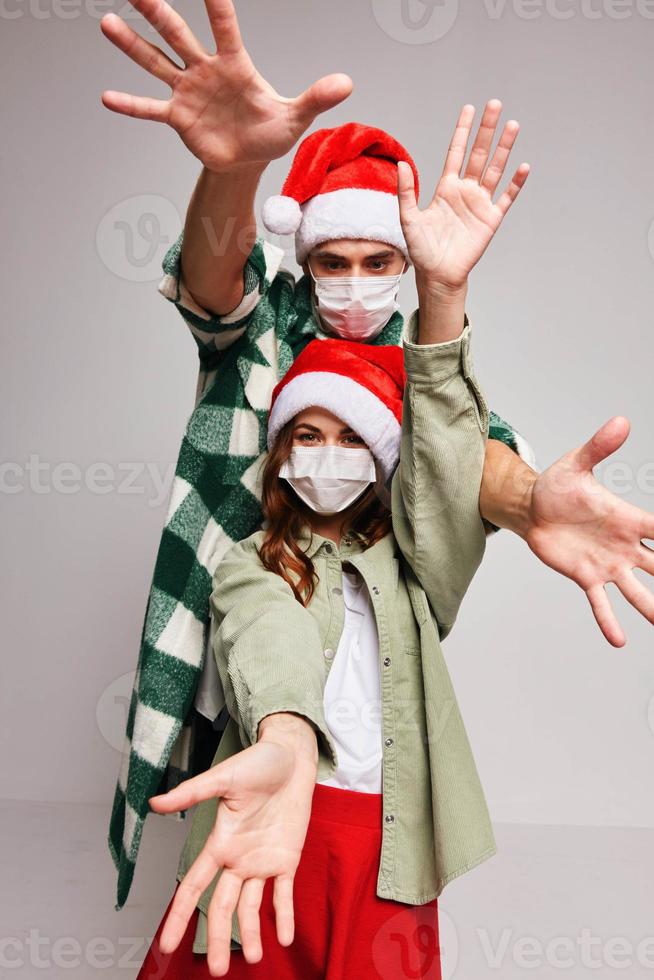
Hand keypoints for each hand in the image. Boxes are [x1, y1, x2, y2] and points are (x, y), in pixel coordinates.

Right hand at [100, 0, 351, 172]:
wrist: (247, 160)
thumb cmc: (270, 133)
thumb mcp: (295, 117)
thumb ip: (316, 98)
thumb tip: (347, 83)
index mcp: (234, 64)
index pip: (224, 26)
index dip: (216, 4)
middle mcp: (205, 71)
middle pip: (178, 35)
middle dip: (157, 12)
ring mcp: (188, 92)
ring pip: (156, 63)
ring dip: (132, 45)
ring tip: (107, 23)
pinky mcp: (178, 118)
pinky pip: (151, 109)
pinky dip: (131, 105)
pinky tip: (107, 97)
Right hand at [148, 713, 317, 975]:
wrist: (291, 756)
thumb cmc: (256, 763)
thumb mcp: (223, 778)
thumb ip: (191, 793)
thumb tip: (154, 803)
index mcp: (219, 843)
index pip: (193, 886)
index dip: (179, 916)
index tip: (166, 945)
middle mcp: (238, 858)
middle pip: (222, 906)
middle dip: (217, 938)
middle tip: (216, 972)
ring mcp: (262, 860)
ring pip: (252, 906)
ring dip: (251, 933)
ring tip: (253, 959)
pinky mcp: (287, 857)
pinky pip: (284, 893)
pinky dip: (284, 915)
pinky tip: (285, 937)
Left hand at [397, 100, 529, 291]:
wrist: (437, 274)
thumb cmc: (422, 249)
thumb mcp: (408, 218)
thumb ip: (406, 191)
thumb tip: (400, 164)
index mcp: (446, 188)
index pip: (456, 152)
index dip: (462, 131)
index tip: (469, 109)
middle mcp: (465, 191)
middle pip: (479, 154)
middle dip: (487, 130)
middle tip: (495, 105)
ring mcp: (480, 204)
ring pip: (494, 169)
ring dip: (504, 148)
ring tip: (513, 125)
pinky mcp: (491, 219)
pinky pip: (506, 197)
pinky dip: (515, 183)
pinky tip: (523, 166)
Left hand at [523, 416, 653, 646]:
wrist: (532, 509)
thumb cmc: (558, 485)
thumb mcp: (577, 464)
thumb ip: (599, 447)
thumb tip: (621, 420)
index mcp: (629, 519)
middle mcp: (626, 545)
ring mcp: (608, 564)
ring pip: (638, 590)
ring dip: (653, 607)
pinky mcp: (586, 577)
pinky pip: (600, 603)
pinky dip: (608, 621)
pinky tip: (619, 641)